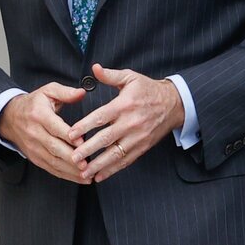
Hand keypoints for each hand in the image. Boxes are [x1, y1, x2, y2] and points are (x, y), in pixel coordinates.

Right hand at [0, 82, 87, 181]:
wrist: (9, 117)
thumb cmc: (33, 104)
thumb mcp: (47, 91)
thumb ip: (66, 92)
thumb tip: (82, 93)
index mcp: (39, 115)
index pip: (55, 128)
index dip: (69, 136)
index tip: (82, 142)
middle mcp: (35, 133)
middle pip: (54, 148)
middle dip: (71, 158)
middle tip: (87, 164)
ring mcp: (34, 148)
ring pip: (53, 161)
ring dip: (70, 170)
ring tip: (86, 175)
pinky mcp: (35, 158)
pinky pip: (51, 168)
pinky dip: (65, 175)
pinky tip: (78, 178)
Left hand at [68, 63, 184, 182]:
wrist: (174, 104)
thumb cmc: (149, 90)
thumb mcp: (131, 77)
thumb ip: (110, 75)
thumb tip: (95, 68)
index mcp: (125, 105)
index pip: (101, 117)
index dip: (84, 126)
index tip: (70, 134)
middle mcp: (131, 123)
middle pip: (106, 139)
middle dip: (88, 149)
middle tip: (73, 157)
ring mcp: (137, 137)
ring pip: (115, 154)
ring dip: (98, 165)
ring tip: (83, 174)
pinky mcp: (142, 147)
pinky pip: (125, 161)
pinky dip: (112, 170)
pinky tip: (100, 176)